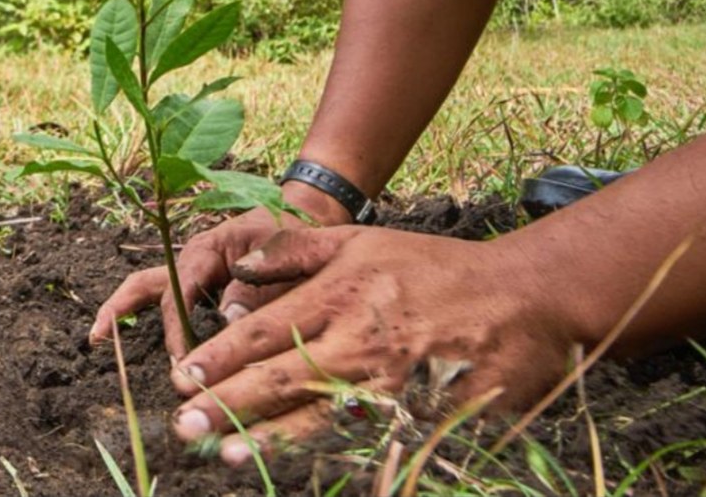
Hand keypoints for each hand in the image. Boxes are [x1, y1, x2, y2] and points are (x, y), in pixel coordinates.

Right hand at [89, 181, 352, 356]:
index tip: (180, 360)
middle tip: (97, 338)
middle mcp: (192, 259)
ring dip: (124, 309)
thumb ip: (257, 288)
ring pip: (150, 289)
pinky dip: (156, 318)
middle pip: (146, 282)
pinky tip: (152, 345)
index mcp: (207, 250)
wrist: (303, 214)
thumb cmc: (291, 231)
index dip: (176, 327)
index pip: (179, 291)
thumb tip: (229, 321)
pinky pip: (171, 299)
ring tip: (98, 338)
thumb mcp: (279, 256)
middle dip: (121, 308)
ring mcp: (194, 270)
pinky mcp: (202, 282)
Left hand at [167, 226, 581, 464]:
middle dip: (227, 402)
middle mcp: (359, 339)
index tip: (184, 376)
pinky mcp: (420, 413)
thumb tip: (239, 267)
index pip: (266, 330)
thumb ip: (296, 249)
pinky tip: (294, 465)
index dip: (220, 356)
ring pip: (314, 415)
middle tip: (183, 423)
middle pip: (280, 377)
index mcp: (341, 292)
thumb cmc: (436, 267)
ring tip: (224, 451)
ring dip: (266, 437)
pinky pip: (363, 437)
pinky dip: (325, 452)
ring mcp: (390, 382)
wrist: (521, 298)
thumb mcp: (363, 241)